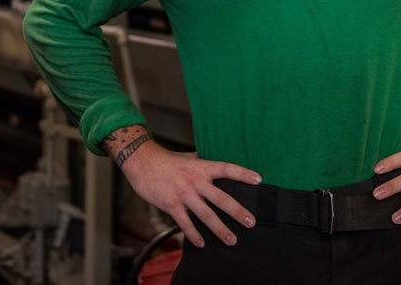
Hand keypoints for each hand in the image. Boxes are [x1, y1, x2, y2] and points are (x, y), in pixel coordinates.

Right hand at [114, 133, 262, 247]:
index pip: (227, 169)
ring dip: (220, 229)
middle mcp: (195, 181)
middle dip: (237, 212)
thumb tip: (214, 161)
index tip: (258, 180)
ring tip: (232, 240)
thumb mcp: (188, 156)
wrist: (142, 162)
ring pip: (206, 215)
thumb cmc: (166, 160)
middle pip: (221, 198)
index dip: (243, 174)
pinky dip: (194, 235)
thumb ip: (202, 161)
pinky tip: (202, 243)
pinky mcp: (171, 205)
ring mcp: (184, 194)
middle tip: (251, 222)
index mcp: (201, 167)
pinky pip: (186, 223)